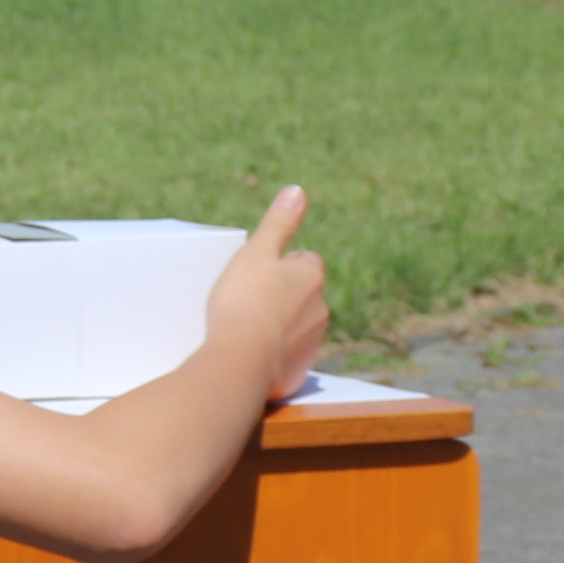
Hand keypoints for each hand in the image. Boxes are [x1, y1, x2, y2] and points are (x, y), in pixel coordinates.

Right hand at [207, 183, 329, 400]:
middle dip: (280, 296)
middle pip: (300, 294)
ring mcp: (312, 342)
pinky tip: (249, 353)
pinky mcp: (298, 371)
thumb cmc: (245, 301)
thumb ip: (279, 222)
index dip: (280, 265)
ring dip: (276, 325)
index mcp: (312, 276)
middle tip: (246, 301)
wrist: (242, 361)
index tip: (257, 274)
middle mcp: (321, 308)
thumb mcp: (257, 252)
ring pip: (295, 325)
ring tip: (244, 328)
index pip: (304, 261)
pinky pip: (286, 356)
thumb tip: (298, 191)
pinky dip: (272, 354)